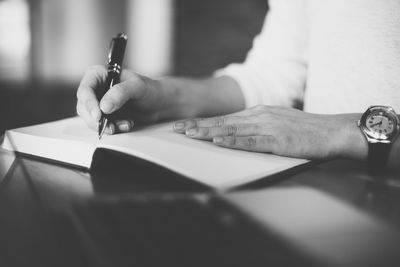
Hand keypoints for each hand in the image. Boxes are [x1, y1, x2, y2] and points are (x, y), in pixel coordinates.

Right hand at [76, 65, 162, 133]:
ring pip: (91, 119)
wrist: (159, 103)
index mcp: (98, 75)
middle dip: (96, 120)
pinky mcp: (106, 116)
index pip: (85, 90)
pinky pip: (102, 126)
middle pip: (84, 107)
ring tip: (125, 124)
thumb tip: (104, 106)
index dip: (89, 104)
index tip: (99, 115)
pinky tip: (127, 124)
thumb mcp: (137, 86)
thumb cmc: (149, 89)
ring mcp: (99, 104)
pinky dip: (114, 129)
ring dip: (107, 126)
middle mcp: (96, 89)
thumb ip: (120, 93)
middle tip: (110, 127)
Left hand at [173, 105, 366, 159]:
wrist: (332, 130)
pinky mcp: (278, 140)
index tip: (184, 125)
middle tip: (176, 128)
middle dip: (197, 125)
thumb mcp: (277, 122)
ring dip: (208, 132)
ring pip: (232, 130)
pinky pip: (251, 141)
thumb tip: (236, 133)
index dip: (202, 122)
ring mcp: (268, 127)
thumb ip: (257, 126)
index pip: (224, 118)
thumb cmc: (305, 130)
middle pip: (222, 122)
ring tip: (189, 134)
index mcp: (258, 113)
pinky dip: (233, 142)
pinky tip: (219, 141)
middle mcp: (259, 116)